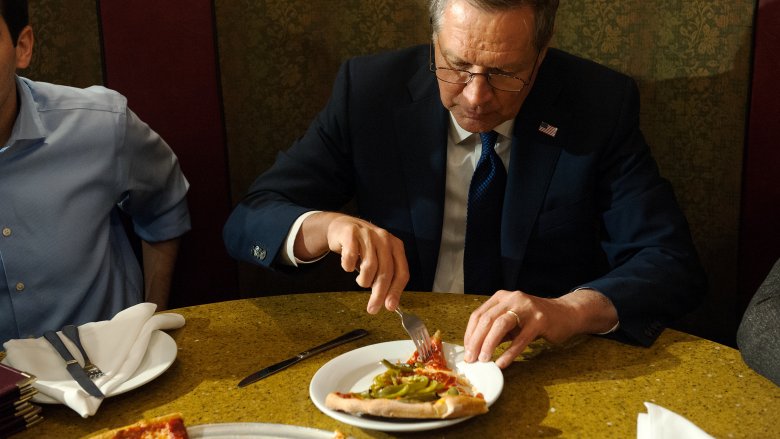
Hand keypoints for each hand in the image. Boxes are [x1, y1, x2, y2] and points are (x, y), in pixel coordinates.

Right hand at [296, 212, 408, 313]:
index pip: (401, 272)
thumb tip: (390, 303)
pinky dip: (348, 266)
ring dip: (363, 281)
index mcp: (396, 246)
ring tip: (360, 281)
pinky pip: (350, 257)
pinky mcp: (350, 233)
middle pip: (385, 272)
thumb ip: (386, 277)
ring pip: (369, 266)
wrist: (343, 227)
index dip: (396, 291)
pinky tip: (348, 266)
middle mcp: (384, 238)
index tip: (390, 307)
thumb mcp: (379, 259)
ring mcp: (368, 234)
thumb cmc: (363, 248)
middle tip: (372, 309)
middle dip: (379, 294)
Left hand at [463, 289, 617, 368]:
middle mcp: (512, 299)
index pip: (478, 314)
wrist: (566, 313)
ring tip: (484, 360)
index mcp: (501, 297)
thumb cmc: (534, 320)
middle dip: (476, 341)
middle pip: (487, 319)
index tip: (466, 350)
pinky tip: (502, 363)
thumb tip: (475, 349)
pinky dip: (509, 353)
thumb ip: (496, 330)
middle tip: (471, 359)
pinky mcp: (539, 321)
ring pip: (500, 325)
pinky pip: (520, 339)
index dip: (470, 334)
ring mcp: (526, 308)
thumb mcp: (512, 320)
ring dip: (489, 344)